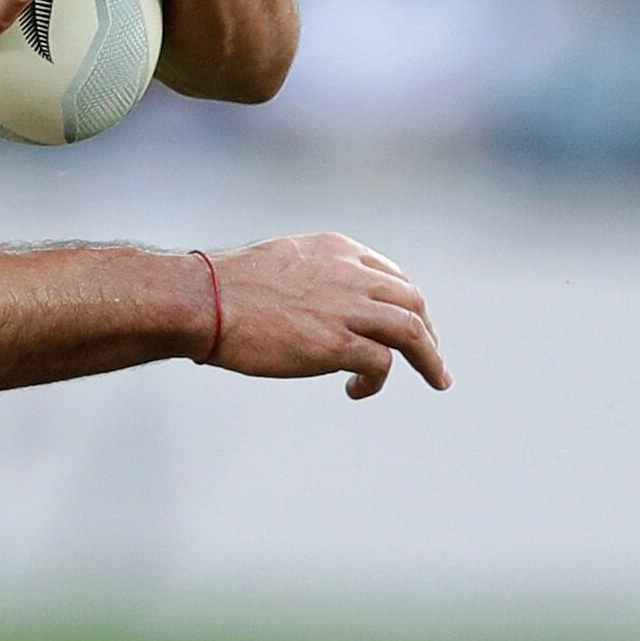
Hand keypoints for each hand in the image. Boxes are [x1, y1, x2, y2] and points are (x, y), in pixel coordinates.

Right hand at [204, 232, 450, 397]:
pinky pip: (381, 363)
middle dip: (428, 330)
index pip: (391, 274)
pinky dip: (378, 380)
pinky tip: (357, 391)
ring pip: (412, 331)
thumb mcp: (282, 262)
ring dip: (429, 357)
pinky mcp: (335, 344)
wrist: (203, 300)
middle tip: (431, 357)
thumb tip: (318, 306)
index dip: (406, 302)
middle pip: (412, 300)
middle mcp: (350, 273)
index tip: (408, 324)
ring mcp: (346, 308)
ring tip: (437, 378)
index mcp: (337, 250)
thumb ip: (313, 277)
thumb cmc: (226, 286)